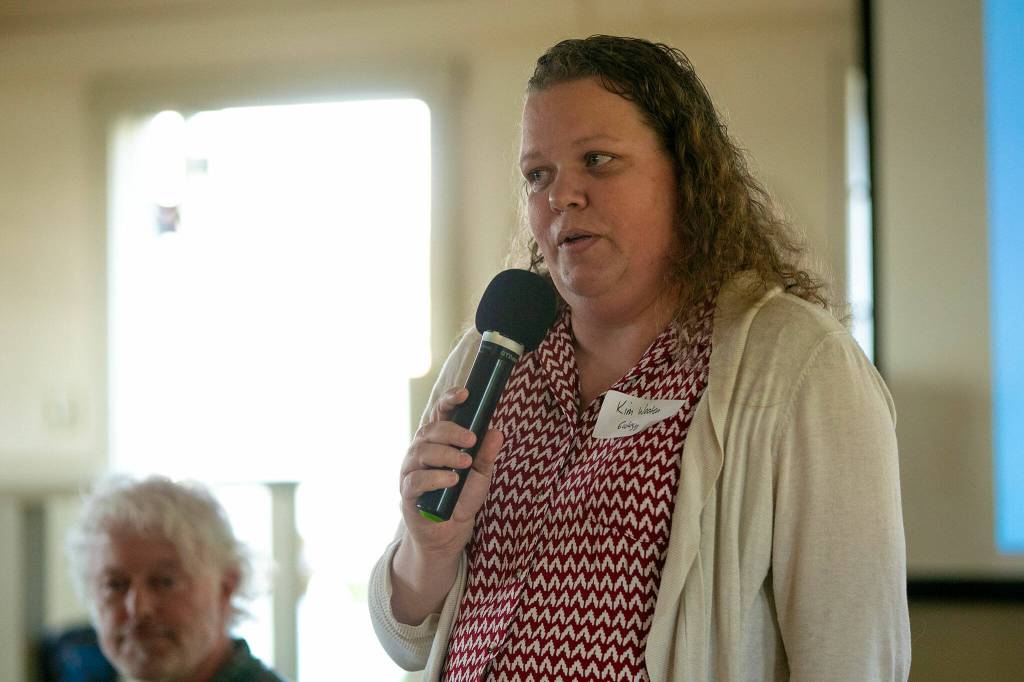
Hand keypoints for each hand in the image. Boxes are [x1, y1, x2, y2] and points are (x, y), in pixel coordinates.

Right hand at [398, 387, 503, 559]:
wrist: (450, 533)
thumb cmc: (462, 498)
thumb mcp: (481, 475)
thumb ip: (486, 454)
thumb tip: (497, 432)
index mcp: (438, 441)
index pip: (440, 414)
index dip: (449, 400)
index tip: (465, 394)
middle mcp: (421, 451)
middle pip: (430, 431)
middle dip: (452, 432)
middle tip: (472, 440)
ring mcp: (411, 471)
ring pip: (421, 452)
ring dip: (446, 454)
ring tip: (465, 463)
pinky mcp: (407, 492)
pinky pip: (416, 480)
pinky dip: (435, 478)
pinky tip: (452, 480)